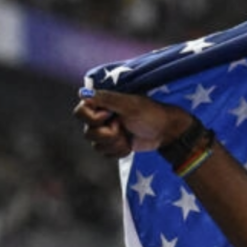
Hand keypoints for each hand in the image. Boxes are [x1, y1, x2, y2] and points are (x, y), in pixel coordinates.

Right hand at [72, 89, 192, 157]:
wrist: (167, 132)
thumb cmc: (151, 114)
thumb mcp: (130, 104)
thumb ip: (106, 98)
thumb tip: (82, 92)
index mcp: (101, 104)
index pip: (79, 113)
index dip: (93, 118)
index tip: (110, 114)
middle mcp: (100, 117)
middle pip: (88, 133)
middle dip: (109, 134)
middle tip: (123, 126)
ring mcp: (106, 132)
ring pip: (97, 146)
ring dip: (116, 143)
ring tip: (128, 135)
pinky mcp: (113, 145)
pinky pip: (106, 154)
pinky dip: (119, 151)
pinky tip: (130, 144)